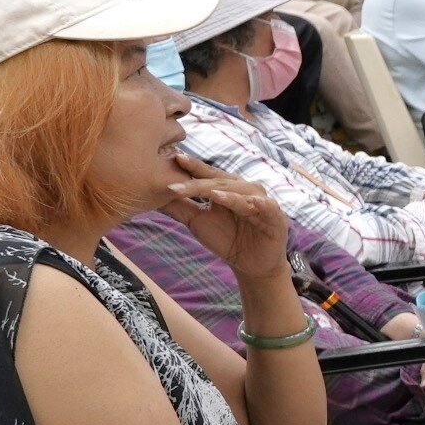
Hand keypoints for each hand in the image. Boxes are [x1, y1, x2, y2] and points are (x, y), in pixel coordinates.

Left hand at [159, 164, 292, 277]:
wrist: (251, 265)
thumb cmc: (226, 238)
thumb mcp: (197, 221)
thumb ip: (178, 206)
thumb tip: (149, 193)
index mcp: (227, 187)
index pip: (207, 174)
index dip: (192, 167)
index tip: (173, 159)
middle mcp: (245, 189)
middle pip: (220, 182)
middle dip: (200, 182)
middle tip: (177, 184)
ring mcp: (261, 201)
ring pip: (241, 193)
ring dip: (226, 193)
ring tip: (208, 193)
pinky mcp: (275, 216)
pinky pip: (265, 208)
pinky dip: (257, 205)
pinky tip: (249, 204)